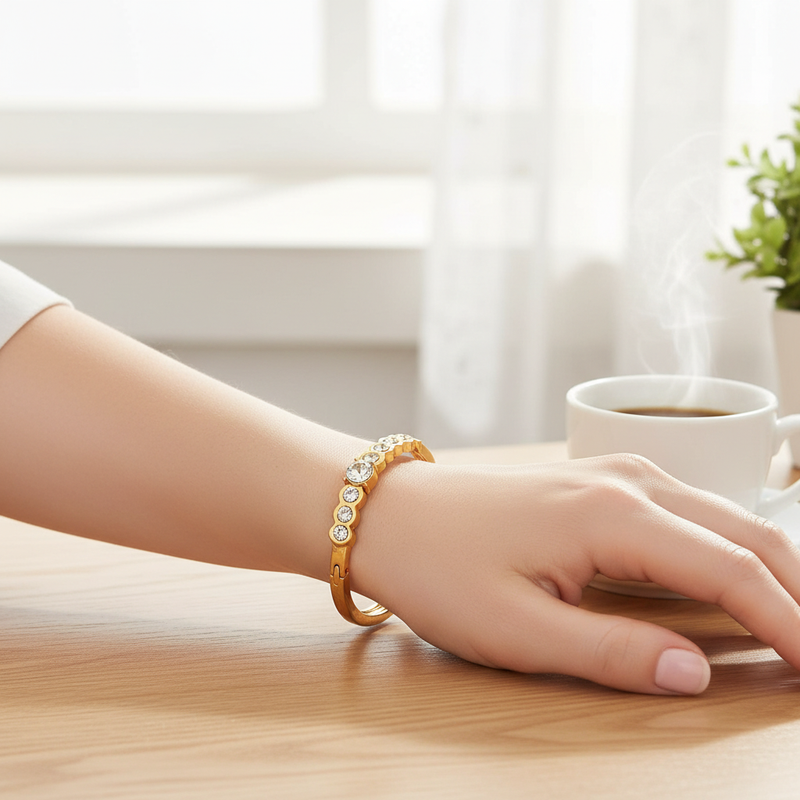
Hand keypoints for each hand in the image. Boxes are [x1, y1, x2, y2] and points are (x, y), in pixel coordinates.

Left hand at [352, 453, 799, 694]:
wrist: (390, 512)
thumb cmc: (439, 567)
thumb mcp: (517, 629)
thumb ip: (613, 652)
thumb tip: (696, 675)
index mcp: (614, 515)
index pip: (733, 571)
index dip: (790, 625)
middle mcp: (629, 481)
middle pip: (746, 533)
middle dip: (796, 594)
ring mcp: (616, 472)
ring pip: (723, 516)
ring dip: (768, 568)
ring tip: (790, 625)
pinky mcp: (601, 481)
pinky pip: (689, 511)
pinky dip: (727, 549)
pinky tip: (733, 584)